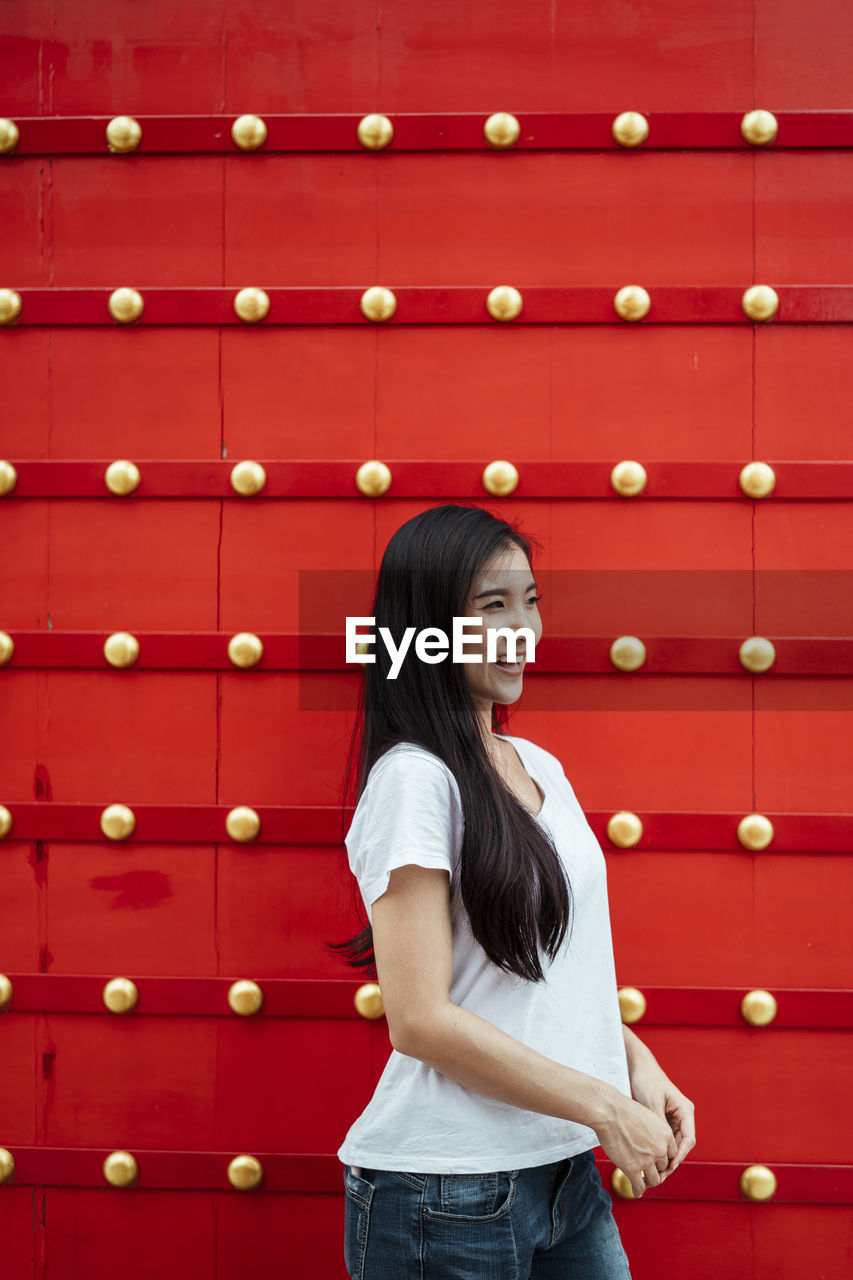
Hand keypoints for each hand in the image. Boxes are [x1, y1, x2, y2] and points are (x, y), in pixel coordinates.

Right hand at [596, 1093, 678, 1199]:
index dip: (663, 1158)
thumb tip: (650, 1139)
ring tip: (643, 1181)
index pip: (671, 1154)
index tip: (657, 1161)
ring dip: (649, 1181)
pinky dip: (638, 1190)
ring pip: (654, 1180)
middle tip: (648, 1171)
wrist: (609, 1112)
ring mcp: (647, 1160)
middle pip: (664, 1167)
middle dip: (656, 1169)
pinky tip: (635, 1190)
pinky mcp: (633, 1168)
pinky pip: (639, 1186)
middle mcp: (660, 1149)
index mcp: (666, 1135)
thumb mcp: (648, 1117)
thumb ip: (653, 1131)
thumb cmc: (624, 1110)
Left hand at [627, 1054, 695, 1178]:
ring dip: (665, 1158)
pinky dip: (659, 1149)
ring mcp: (674, 1119)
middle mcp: (683, 1116)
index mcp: (685, 1111)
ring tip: (654, 1173)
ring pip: (673, 1145)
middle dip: (672, 1161)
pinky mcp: (665, 1120)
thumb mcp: (652, 1103)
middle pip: (682, 1145)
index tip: (669, 1167)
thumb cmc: (647, 1081)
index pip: (688, 1139)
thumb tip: (660, 1148)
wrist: (639, 1067)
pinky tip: (649, 1159)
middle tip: (660, 1177)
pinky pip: (665, 1139)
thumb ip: (658, 1125)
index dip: (680, 1156)